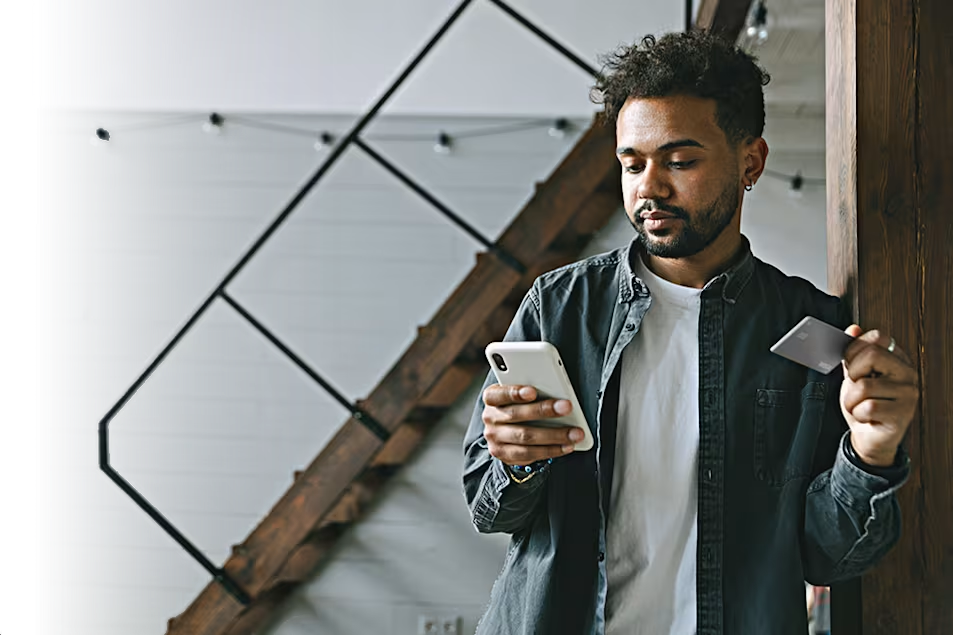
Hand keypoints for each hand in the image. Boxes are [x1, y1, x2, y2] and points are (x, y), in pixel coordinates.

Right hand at [482, 384, 582, 465]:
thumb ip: (531, 392)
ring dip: (554, 435)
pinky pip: (529, 454)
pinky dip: (551, 450)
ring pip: (525, 438)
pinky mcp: (504, 455)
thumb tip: (557, 392)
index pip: (499, 394)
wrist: (504, 430)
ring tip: (574, 433)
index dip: (515, 393)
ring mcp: (495, 438)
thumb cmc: (518, 405)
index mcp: (491, 398)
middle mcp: (490, 418)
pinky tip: (566, 446)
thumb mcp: (518, 394)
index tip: (533, 391)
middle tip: (566, 407)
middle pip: (516, 415)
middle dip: (544, 411)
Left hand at [840, 325, 918, 466]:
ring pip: (864, 386)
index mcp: (897, 359)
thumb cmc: (863, 404)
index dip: (855, 347)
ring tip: (858, 406)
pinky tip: (866, 417)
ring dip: (851, 400)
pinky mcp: (903, 414)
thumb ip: (853, 354)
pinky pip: (868, 407)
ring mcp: (909, 394)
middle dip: (852, 373)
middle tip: (854, 385)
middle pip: (872, 356)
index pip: (879, 337)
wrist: (869, 437)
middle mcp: (907, 374)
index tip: (849, 361)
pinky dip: (858, 413)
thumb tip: (852, 329)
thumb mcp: (855, 376)